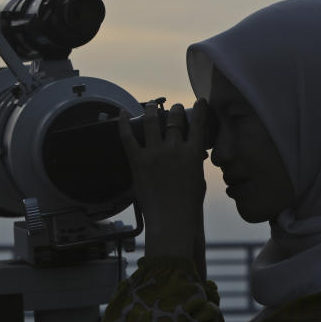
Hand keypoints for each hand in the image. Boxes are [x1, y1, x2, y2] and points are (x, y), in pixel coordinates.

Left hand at [118, 100, 208, 277]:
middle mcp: (175, 149)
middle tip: (173, 108)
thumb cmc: (188, 206)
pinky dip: (122, 123)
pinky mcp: (138, 161)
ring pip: (152, 122)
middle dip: (175, 110)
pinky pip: (128, 137)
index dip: (200, 109)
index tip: (199, 101)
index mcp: (194, 154)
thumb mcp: (198, 182)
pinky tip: (120, 113)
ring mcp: (155, 154)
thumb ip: (196, 165)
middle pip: (174, 119)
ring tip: (150, 106)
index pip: (199, 124)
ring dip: (151, 110)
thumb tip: (196, 156)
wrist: (171, 220)